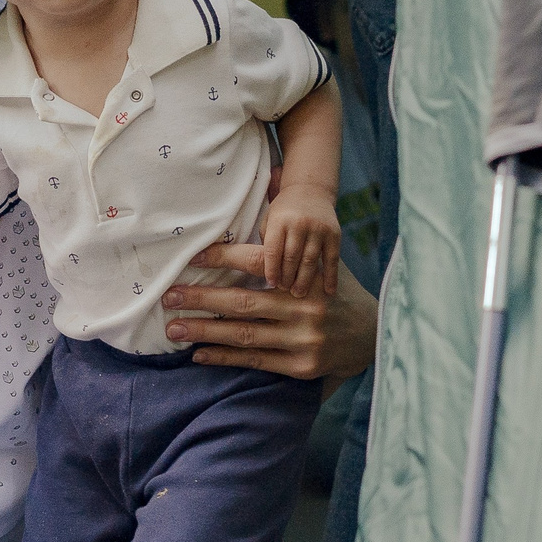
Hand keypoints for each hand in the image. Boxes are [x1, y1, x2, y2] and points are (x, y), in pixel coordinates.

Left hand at [164, 243, 377, 380]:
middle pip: (242, 302)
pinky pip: (254, 360)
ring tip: (173, 328)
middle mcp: (305, 307)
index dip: (222, 258)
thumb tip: (270, 174)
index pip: (258, 262)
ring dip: (203, 332)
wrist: (372, 335)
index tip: (191, 258)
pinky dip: (223, 358)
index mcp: (307, 276)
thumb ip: (291, 231)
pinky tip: (198, 354)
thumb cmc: (334, 291)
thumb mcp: (321, 259)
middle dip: (201, 300)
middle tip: (168, 297)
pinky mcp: (300, 367)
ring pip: (243, 334)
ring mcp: (303, 340)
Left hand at [260, 188, 338, 297]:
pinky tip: (328, 291)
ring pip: (311, 260)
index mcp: (280, 220)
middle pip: (292, 257)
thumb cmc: (284, 211)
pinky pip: (332, 259)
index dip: (272, 269)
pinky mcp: (334, 234)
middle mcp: (300, 223)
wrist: (310, 190)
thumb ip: (267, 242)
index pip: (274, 250)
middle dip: (288, 277)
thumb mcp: (269, 220)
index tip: (271, 283)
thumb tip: (263, 271)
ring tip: (299, 293)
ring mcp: (319, 229)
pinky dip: (330, 276)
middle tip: (285, 292)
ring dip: (305, 280)